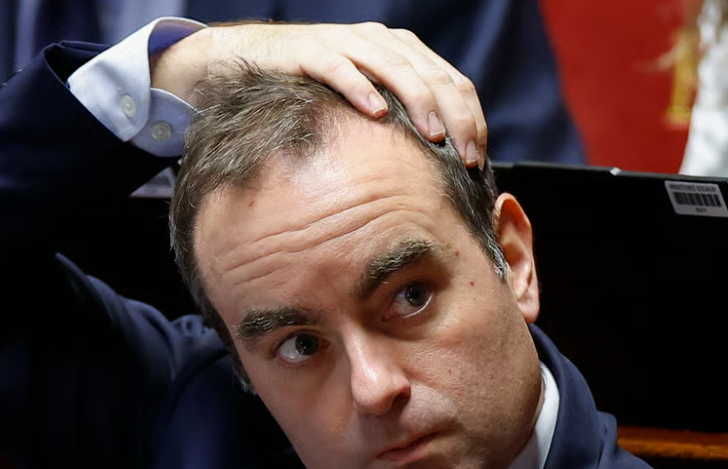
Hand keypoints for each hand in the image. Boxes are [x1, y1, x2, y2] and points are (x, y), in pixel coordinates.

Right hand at [152, 22, 486, 166]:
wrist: (249, 59)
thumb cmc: (312, 92)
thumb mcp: (363, 104)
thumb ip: (397, 121)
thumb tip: (434, 168)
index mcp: (401, 52)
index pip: (453, 81)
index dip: (471, 118)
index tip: (478, 160)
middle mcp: (379, 42)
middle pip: (433, 75)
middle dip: (456, 118)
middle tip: (466, 157)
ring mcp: (346, 43)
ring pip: (395, 68)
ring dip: (419, 103)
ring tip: (434, 137)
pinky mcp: (310, 51)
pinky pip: (340, 68)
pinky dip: (361, 88)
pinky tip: (376, 114)